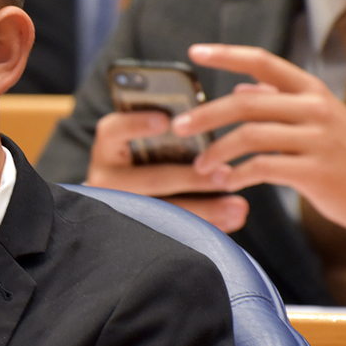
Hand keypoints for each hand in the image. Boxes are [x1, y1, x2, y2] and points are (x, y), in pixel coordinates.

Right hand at [86, 110, 248, 232]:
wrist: (131, 199)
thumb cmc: (151, 158)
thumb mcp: (149, 141)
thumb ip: (175, 130)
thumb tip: (214, 112)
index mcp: (109, 146)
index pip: (114, 130)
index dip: (136, 124)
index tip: (164, 121)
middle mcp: (106, 178)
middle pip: (152, 178)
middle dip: (192, 179)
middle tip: (227, 175)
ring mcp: (119, 208)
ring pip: (165, 211)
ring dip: (206, 209)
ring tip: (238, 207)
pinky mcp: (136, 232)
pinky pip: (173, 233)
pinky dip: (205, 227)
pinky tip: (229, 222)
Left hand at [172, 44, 345, 232]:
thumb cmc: (341, 153)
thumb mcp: (316, 117)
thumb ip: (279, 101)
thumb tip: (240, 88)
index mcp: (310, 89)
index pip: (263, 62)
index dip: (227, 55)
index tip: (195, 52)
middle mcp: (314, 108)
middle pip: (246, 104)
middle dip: (205, 116)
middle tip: (178, 127)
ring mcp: (317, 139)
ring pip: (250, 137)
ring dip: (217, 152)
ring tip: (200, 166)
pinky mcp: (315, 171)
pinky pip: (263, 168)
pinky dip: (238, 176)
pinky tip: (226, 182)